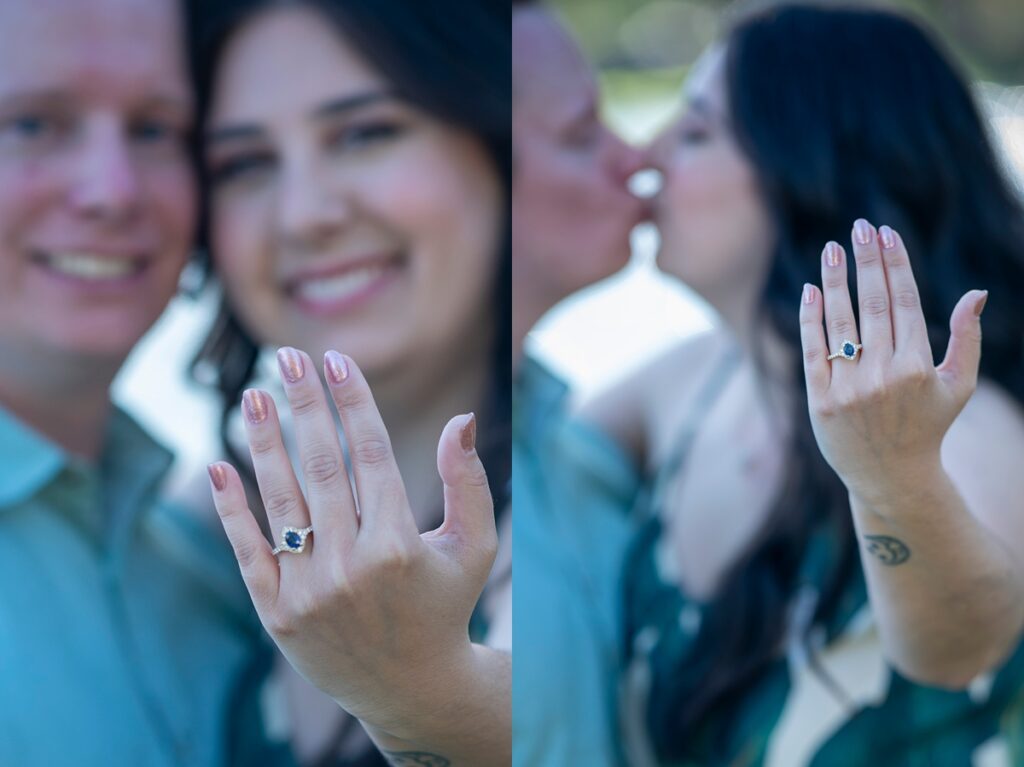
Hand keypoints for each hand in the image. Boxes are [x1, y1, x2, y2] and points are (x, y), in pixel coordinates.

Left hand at [207, 347, 497, 738]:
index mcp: (399, 544)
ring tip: (254, 394)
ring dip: (265, 441)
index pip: (370, 454)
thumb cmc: (446, 605)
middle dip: (305, 405)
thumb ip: (468, 482)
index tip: (337, 361)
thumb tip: (462, 418)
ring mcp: (307, 590)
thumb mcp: (474, 547)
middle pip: (322, 466)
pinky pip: (248, 549)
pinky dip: (232, 507)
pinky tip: (220, 462)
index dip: (353, 402)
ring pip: (281, 500)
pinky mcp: (276, 612)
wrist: (410, 689)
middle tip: (289, 356)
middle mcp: (349, 565)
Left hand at [799, 219, 987, 505]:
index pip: (904, 302)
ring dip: (834, 281)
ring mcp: (849, 388)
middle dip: (866, 262)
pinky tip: (809, 290)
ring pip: (840, 322)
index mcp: (918, 367)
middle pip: (873, 304)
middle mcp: (883, 375)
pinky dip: (810, 319)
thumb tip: (977, 293)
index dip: (895, 264)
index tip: (886, 234)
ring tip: (831, 249)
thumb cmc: (928, 425)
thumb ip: (967, 339)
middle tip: (859, 228)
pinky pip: (812, 351)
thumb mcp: (959, 386)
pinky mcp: (820, 401)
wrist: (891, 477)